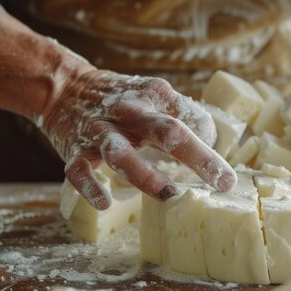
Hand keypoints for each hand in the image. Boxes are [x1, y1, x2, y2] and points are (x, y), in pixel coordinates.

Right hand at [42, 70, 236, 209]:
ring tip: (169, 193)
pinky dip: (91, 187)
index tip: (224, 173)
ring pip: (121, 153)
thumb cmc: (123, 102)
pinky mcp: (76, 149)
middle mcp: (129, 111)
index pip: (190, 116)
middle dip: (198, 156)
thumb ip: (183, 114)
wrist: (66, 88)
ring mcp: (101, 131)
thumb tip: (210, 136)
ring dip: (145, 174)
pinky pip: (80, 170)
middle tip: (223, 181)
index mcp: (153, 95)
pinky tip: (105, 202)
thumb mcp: (154, 97)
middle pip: (166, 131)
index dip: (210, 140)